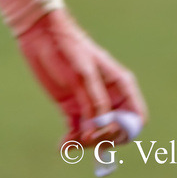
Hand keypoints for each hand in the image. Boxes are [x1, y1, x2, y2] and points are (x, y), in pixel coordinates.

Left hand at [17, 9, 146, 146]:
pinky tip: (63, 145)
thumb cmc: (68, 46)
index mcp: (120, 84)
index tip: (106, 130)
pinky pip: (77, 131)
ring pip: (96, 133)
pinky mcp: (72, 106)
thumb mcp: (84, 72)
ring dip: (85, 143)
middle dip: (103, 138)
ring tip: (69, 143)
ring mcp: (89, 103)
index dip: (126, 129)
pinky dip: (72, 140)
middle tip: (85, 139)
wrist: (40, 32)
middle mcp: (108, 96)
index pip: (136, 116)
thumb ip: (95, 101)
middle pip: (116, 130)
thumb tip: (100, 130)